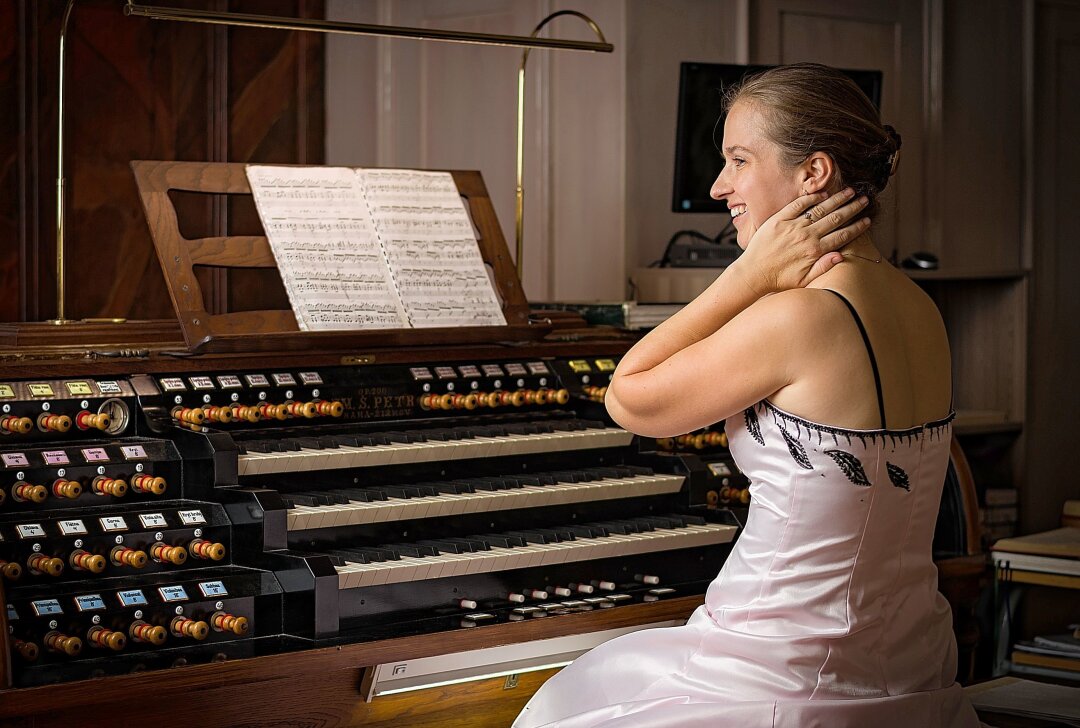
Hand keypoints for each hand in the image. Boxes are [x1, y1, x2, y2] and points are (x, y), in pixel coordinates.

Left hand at [731, 188, 869, 295]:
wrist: (753, 273)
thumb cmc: (779, 279)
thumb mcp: (804, 280)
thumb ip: (823, 268)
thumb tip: (841, 256)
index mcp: (815, 251)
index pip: (842, 235)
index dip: (856, 227)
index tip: (867, 220)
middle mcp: (806, 236)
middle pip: (836, 218)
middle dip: (852, 208)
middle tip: (863, 200)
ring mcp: (792, 226)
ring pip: (820, 209)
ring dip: (837, 199)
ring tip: (849, 192)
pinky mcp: (779, 219)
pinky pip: (798, 204)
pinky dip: (812, 198)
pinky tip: (823, 193)